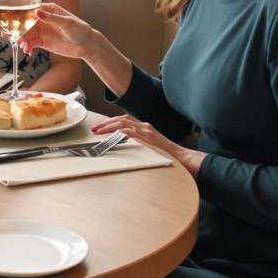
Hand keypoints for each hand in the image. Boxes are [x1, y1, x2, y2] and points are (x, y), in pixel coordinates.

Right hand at [0, 2, 94, 60]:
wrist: (88, 46)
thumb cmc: (81, 29)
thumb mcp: (67, 22)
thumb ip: (51, 18)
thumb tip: (37, 12)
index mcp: (47, 9)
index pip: (27, 9)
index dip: (14, 12)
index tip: (3, 15)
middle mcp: (42, 19)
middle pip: (21, 21)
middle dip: (9, 25)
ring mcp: (41, 31)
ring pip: (24, 34)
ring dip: (18, 39)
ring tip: (18, 44)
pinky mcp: (43, 42)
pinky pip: (30, 44)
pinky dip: (26, 47)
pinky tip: (26, 51)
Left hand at [91, 114, 205, 178]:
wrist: (182, 158)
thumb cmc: (166, 155)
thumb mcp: (150, 146)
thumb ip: (139, 143)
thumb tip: (124, 145)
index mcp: (144, 127)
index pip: (124, 120)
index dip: (110, 122)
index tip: (100, 127)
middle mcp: (144, 126)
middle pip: (121, 119)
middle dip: (106, 122)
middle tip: (95, 128)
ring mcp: (146, 131)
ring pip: (123, 123)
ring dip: (109, 126)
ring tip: (99, 130)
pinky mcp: (148, 138)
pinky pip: (131, 132)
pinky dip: (120, 132)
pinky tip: (111, 135)